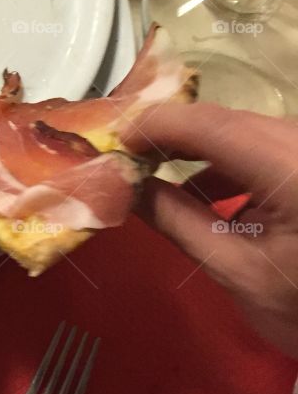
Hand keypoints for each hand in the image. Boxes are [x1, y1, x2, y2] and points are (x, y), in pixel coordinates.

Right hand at [122, 103, 297, 358]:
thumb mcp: (237, 271)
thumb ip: (176, 221)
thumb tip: (125, 186)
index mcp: (289, 168)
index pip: (209, 125)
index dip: (156, 125)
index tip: (113, 141)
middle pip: (226, 121)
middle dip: (172, 134)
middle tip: (126, 155)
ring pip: (246, 130)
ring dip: (200, 148)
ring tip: (158, 174)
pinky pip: (267, 145)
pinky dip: (231, 161)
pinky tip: (207, 191)